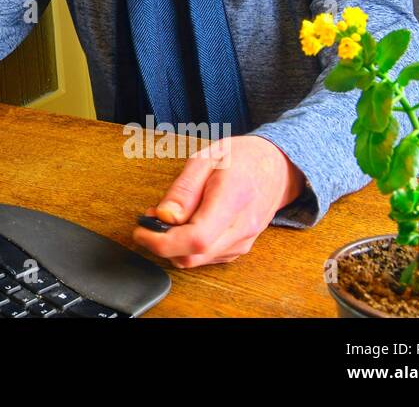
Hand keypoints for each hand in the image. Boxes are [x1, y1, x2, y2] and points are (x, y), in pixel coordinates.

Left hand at [130, 135, 305, 267]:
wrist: (277, 167)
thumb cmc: (242, 158)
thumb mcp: (206, 159)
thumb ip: (183, 190)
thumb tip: (164, 216)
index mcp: (232, 200)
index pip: (196, 239)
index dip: (162, 241)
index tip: (141, 230)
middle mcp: (241, 228)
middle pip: (192, 256)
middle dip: (161, 243)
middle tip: (150, 218)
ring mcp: (243, 242)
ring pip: (197, 260)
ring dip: (174, 245)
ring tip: (169, 216)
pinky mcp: (240, 248)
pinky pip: (207, 257)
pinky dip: (188, 246)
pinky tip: (186, 224)